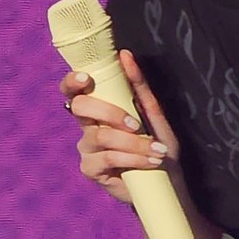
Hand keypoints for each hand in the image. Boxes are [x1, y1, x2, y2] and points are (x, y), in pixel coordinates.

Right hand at [60, 49, 177, 206]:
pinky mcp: (90, 169)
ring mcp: (86, 148)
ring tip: (156, 150)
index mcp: (97, 109)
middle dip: (109, 112)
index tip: (88, 79)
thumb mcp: (153, 113)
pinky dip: (133, 157)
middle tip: (136, 124)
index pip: (72, 90)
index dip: (72, 81)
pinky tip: (150, 161)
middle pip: (79, 108)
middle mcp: (86, 126)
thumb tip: (125, 55)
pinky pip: (108, 158)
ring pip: (99, 135)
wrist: (166, 183)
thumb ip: (139, 87)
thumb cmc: (158, 146)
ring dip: (132, 142)